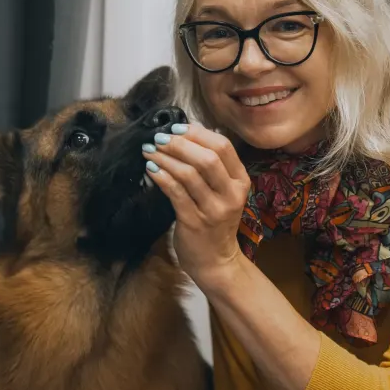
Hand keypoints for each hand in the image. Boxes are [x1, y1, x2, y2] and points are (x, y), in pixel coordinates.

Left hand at [142, 123, 250, 286]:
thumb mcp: (224, 192)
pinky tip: (151, 170)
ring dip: (165, 158)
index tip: (177, 127)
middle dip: (179, 143)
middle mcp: (230, 194)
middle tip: (159, 137)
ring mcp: (213, 210)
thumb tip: (190, 133)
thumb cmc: (216, 222)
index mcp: (241, 181)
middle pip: (207, 158)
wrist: (216, 261)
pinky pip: (175, 192)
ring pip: (188, 174)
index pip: (223, 147)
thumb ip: (214, 167)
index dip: (198, 133)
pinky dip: (161, 177)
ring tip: (149, 150)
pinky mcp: (194, 222)